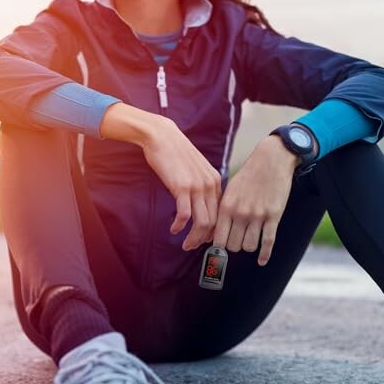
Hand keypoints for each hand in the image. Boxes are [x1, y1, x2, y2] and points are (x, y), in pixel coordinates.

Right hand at [140, 117, 221, 250]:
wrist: (162, 136)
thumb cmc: (176, 152)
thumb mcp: (196, 168)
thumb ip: (202, 184)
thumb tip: (201, 204)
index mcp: (216, 181)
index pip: (221, 213)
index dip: (214, 230)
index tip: (205, 239)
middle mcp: (210, 185)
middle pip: (214, 221)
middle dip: (205, 239)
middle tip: (194, 246)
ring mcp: (197, 186)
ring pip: (203, 222)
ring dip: (194, 238)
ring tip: (185, 245)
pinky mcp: (181, 187)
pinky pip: (184, 215)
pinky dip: (179, 226)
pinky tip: (173, 229)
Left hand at [212, 135, 300, 265]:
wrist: (271, 161)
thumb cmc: (248, 176)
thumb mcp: (230, 191)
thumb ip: (223, 211)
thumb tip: (215, 233)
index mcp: (226, 206)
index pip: (218, 238)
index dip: (218, 247)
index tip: (221, 248)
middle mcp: (240, 213)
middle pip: (233, 246)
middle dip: (234, 247)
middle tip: (238, 240)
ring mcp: (257, 215)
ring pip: (249, 246)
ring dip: (249, 246)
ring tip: (250, 239)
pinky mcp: (273, 216)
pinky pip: (268, 242)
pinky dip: (264, 255)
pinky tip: (262, 261)